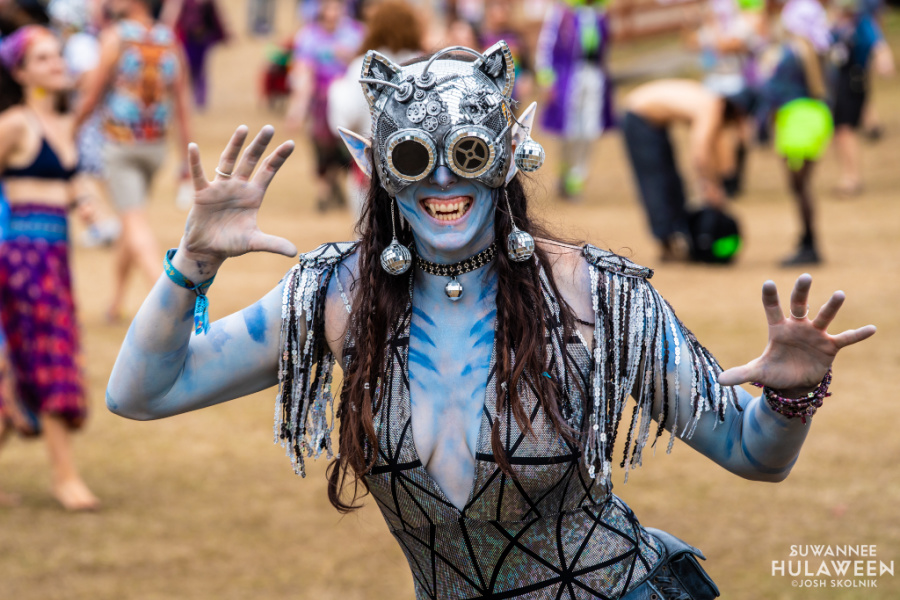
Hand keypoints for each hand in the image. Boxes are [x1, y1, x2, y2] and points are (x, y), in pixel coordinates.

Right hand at [179, 125, 296, 270]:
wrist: (208, 250)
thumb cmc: (231, 244)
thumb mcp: (254, 243)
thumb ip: (273, 244)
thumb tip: (295, 252)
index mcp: (253, 196)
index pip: (268, 172)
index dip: (278, 158)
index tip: (290, 143)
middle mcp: (238, 187)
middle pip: (251, 161)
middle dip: (260, 145)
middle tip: (270, 128)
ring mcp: (221, 188)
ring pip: (228, 161)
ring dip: (235, 145)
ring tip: (244, 128)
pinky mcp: (203, 193)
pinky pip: (199, 175)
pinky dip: (196, 162)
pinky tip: (193, 147)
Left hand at [718, 274, 875, 396]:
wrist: (794, 383)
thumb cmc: (774, 371)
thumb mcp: (757, 373)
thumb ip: (740, 374)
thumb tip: (719, 380)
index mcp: (778, 328)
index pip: (772, 308)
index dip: (770, 297)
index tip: (768, 283)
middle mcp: (797, 326)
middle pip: (799, 305)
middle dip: (801, 291)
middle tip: (805, 276)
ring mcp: (815, 334)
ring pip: (823, 316)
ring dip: (831, 306)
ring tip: (839, 293)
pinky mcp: (830, 346)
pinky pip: (846, 338)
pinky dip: (857, 334)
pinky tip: (872, 328)